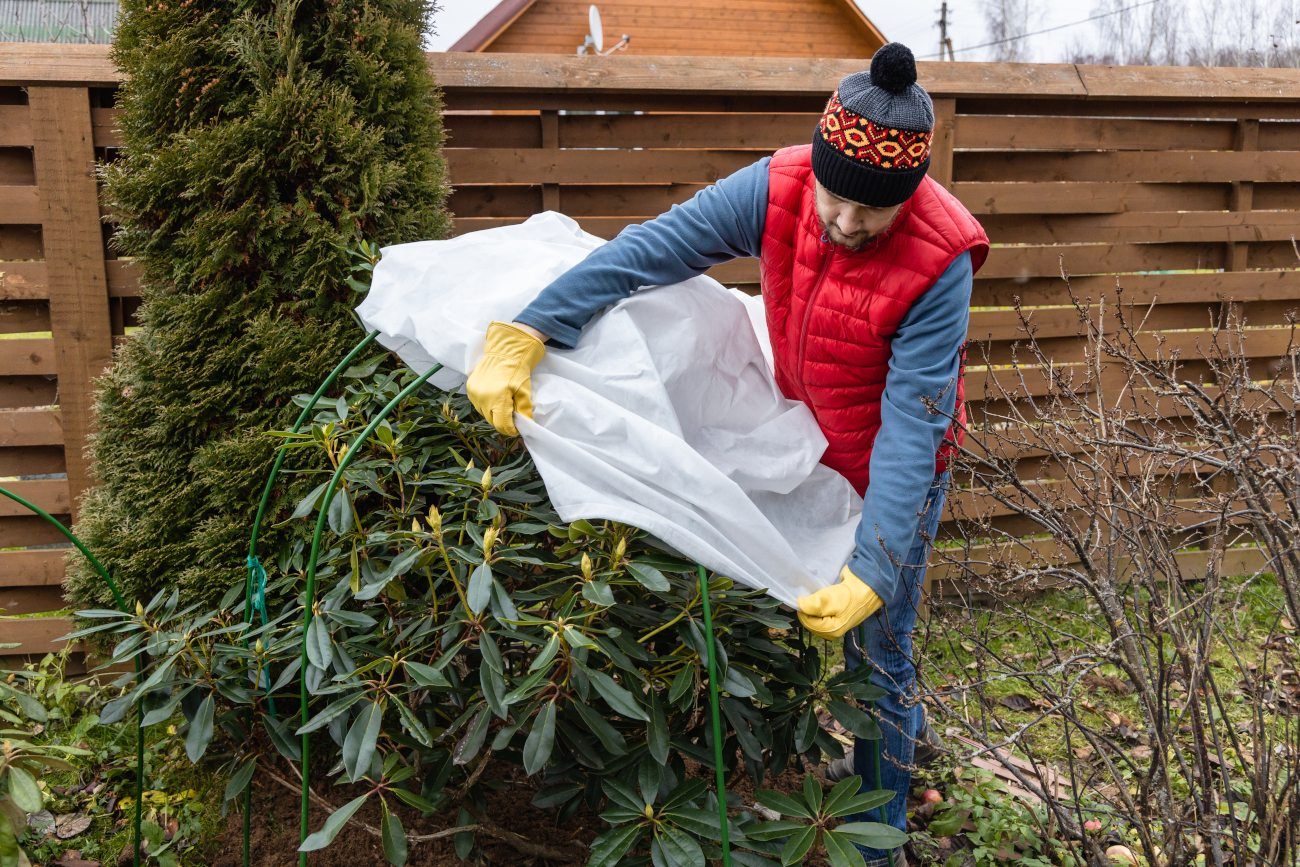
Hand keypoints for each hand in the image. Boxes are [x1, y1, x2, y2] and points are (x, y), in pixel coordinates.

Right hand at [466, 321, 545, 435]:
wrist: (504, 352)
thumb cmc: (517, 371)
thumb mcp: (525, 392)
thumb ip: (524, 411)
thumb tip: (527, 426)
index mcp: (497, 399)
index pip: (502, 426)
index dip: (510, 430)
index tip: (516, 428)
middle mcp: (483, 398)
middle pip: (492, 421)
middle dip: (503, 421)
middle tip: (512, 415)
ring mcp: (474, 393)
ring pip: (484, 414)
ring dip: (493, 413)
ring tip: (503, 404)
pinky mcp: (470, 389)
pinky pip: (478, 404)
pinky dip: (486, 405)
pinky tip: (494, 397)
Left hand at [797, 566, 881, 639]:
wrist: (870, 585)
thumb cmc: (850, 595)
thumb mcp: (829, 600)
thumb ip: (812, 605)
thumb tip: (799, 605)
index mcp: (831, 632)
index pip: (807, 622)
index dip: (802, 609)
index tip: (802, 596)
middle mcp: (832, 630)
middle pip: (811, 620)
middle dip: (808, 608)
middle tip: (810, 594)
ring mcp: (835, 621)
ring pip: (816, 615)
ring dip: (814, 605)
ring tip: (816, 594)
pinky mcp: (838, 612)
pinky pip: (823, 610)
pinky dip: (819, 603)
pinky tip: (822, 595)